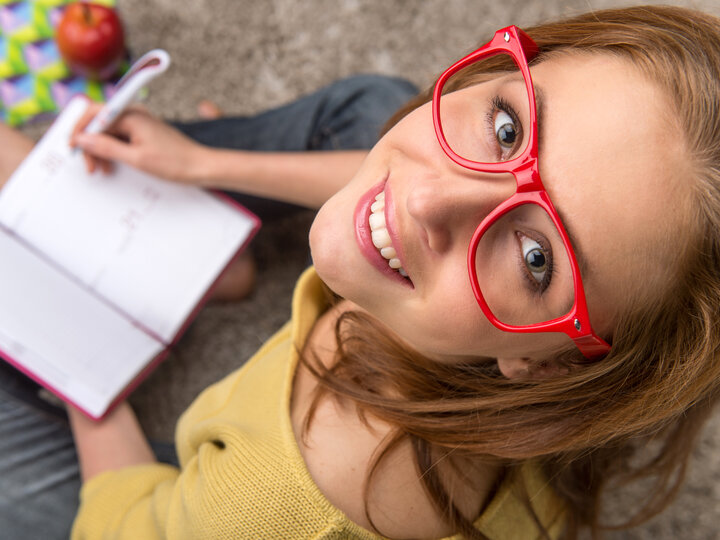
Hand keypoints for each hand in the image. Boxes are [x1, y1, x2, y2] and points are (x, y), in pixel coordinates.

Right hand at [70, 102, 208, 183]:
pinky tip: (112, 165)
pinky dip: (112, 151)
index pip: (94, 114)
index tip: (71, 149)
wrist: (202, 166)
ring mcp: (139, 122)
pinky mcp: (143, 132)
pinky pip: (120, 137)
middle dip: (89, 144)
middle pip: (99, 123)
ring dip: (100, 150)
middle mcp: (134, 114)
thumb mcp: (137, 159)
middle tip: (90, 168)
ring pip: (108, 132)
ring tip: (102, 170)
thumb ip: (107, 148)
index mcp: (132, 115)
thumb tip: (82, 139)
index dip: (79, 131)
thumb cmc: (175, 163)